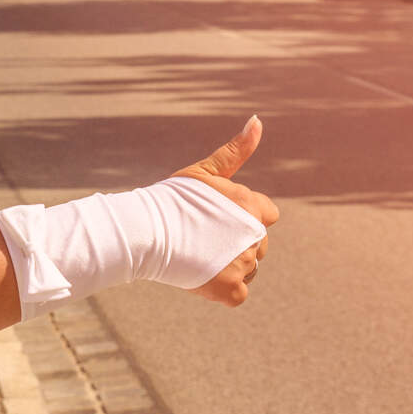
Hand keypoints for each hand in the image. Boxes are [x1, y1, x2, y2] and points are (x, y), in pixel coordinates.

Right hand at [175, 115, 277, 306]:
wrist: (144, 231)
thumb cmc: (173, 198)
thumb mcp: (206, 171)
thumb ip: (236, 151)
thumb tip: (258, 120)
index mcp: (253, 206)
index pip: (268, 215)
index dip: (243, 216)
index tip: (217, 217)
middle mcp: (254, 236)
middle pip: (258, 245)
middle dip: (237, 242)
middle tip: (204, 237)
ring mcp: (244, 265)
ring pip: (248, 269)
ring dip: (230, 265)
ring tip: (200, 254)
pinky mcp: (231, 290)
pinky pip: (238, 294)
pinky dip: (222, 289)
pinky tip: (202, 274)